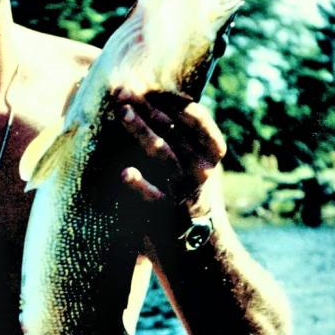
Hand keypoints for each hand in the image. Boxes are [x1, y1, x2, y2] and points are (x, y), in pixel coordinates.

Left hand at [111, 87, 225, 213]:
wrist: (200, 248)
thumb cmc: (192, 198)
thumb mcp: (199, 165)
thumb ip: (184, 138)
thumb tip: (158, 102)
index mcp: (212, 152)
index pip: (195, 117)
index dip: (170, 99)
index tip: (147, 86)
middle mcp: (203, 168)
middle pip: (173, 129)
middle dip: (147, 107)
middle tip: (122, 91)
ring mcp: (186, 190)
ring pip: (163, 154)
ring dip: (142, 131)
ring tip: (122, 113)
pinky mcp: (169, 214)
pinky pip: (153, 196)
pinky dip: (139, 185)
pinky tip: (125, 174)